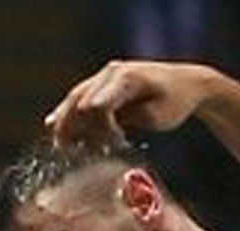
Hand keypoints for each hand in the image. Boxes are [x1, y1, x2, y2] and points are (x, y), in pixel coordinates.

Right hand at [44, 61, 215, 147]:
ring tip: (58, 142)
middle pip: (81, 100)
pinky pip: (81, 97)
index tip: (111, 143)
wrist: (186, 83)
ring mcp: (106, 76)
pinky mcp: (104, 84)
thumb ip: (134, 119)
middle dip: (73, 125)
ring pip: (76, 97)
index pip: (100, 104)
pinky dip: (70, 113)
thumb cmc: (176, 102)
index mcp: (127, 79)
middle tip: (65, 148)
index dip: (99, 127)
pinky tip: (53, 127)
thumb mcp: (160, 117)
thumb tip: (110, 128)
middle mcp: (112, 73)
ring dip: (66, 119)